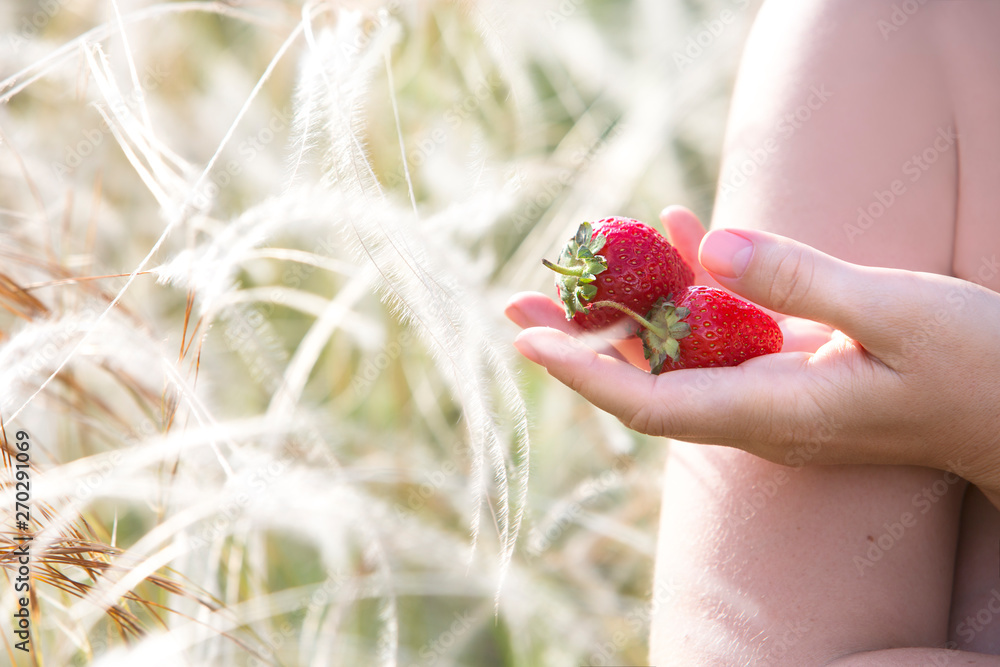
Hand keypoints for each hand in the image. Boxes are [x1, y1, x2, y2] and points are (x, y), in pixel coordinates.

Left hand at [506, 207, 999, 498]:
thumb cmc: (978, 370)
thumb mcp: (895, 312)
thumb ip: (799, 281)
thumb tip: (706, 249)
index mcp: (774, 410)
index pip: (649, 403)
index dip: (583, 372)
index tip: (527, 338)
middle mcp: (760, 415)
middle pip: (646, 382)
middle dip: (582, 338)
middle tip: (521, 294)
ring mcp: (775, 399)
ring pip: (681, 356)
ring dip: (633, 308)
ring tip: (585, 256)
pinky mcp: (793, 377)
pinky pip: (726, 337)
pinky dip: (698, 290)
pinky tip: (685, 237)